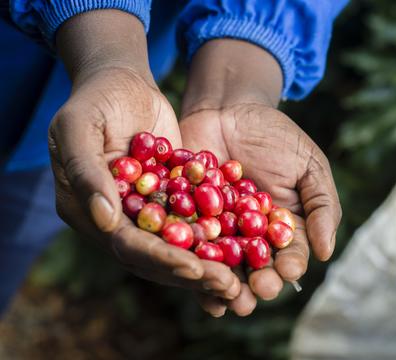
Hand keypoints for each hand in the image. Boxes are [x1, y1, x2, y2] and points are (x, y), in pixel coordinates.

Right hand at [48, 11, 240, 311]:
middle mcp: (117, 221)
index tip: (193, 268)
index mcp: (88, 211)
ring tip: (239, 280)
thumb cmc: (94, 100)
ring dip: (208, 265)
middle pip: (155, 256)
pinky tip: (246, 249)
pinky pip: (195, 223)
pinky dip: (218, 238)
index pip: (125, 245)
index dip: (160, 259)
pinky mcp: (171, 200)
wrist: (122, 82)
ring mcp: (146, 212)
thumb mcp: (77, 128)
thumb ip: (86, 172)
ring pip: (178, 246)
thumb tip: (105, 220)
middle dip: (191, 272)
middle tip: (227, 285)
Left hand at [180, 104, 340, 314]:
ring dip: (227, 287)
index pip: (292, 254)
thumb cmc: (276, 136)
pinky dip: (191, 267)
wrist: (227, 109)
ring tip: (228, 299)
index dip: (290, 265)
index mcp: (286, 227)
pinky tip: (193, 278)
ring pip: (225, 268)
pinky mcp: (189, 224)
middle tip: (259, 288)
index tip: (288, 269)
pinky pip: (191, 250)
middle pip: (258, 269)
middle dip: (260, 283)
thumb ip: (321, 206)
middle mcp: (254, 238)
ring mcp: (221, 233)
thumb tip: (326, 253)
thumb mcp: (309, 165)